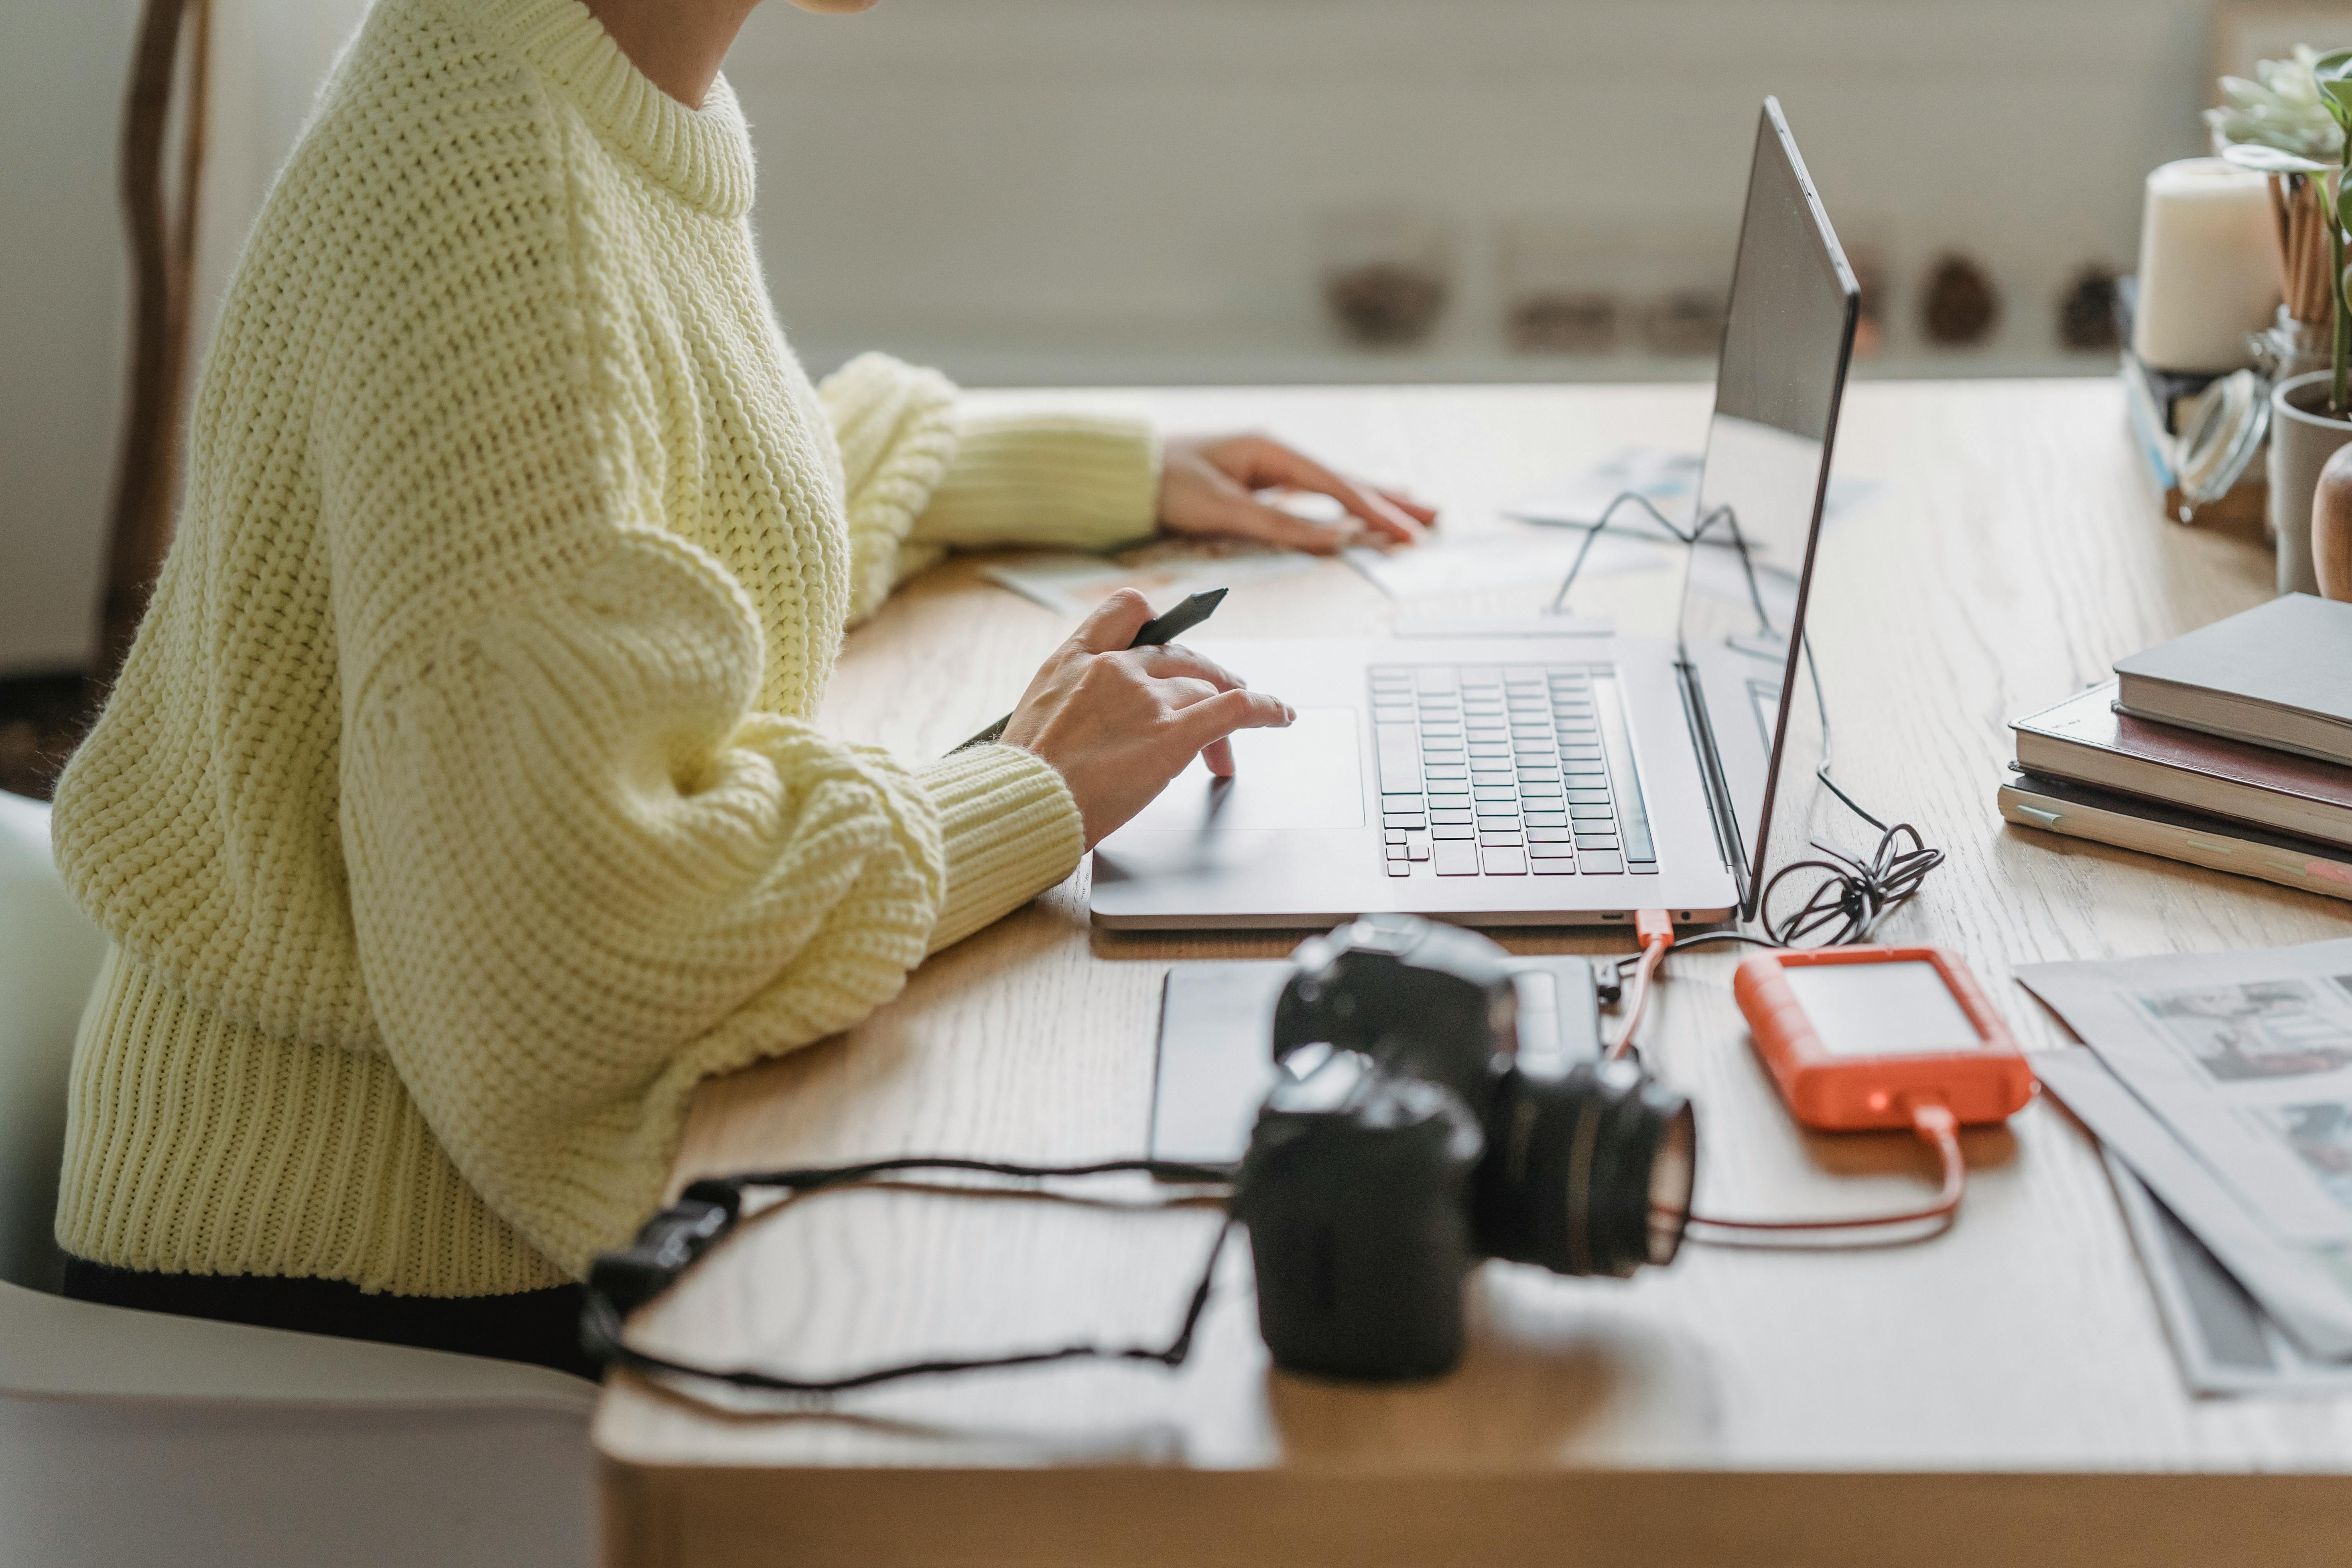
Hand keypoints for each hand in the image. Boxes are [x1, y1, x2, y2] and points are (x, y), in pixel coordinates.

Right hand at [1001, 589, 1295, 846]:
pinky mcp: (1172, 735)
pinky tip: (1282, 716)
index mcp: (1074, 659)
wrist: (1020, 808)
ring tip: (1223, 758)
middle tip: (1214, 709)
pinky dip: (1267, 709)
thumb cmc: (1023, 779)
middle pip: (1179, 657)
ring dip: (1222, 720)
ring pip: (1205, 689)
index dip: (1157, 624)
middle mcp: (1115, 668)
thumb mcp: (1033, 715)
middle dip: (1202, 681)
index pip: (1128, 608)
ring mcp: (1145, 699)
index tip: (1170, 649)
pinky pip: (1235, 709)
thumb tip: (1093, 716)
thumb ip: (1071, 698)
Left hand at [1157, 432, 1436, 553]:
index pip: (1336, 486)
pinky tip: (1360, 509)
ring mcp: (1271, 466)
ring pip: (1334, 486)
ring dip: (1373, 500)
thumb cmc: (1167, 484)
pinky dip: (1343, 503)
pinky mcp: (1262, 481)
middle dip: (1389, 500)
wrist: (1129, 473)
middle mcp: (1277, 454)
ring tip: (1414, 512)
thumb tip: (1334, 540)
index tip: (1406, 533)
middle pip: (1345, 480)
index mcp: (1271, 452)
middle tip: (1433, 518)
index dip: (1375, 511)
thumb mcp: (1222, 508)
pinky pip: (1314, 493)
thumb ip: (1278, 525)